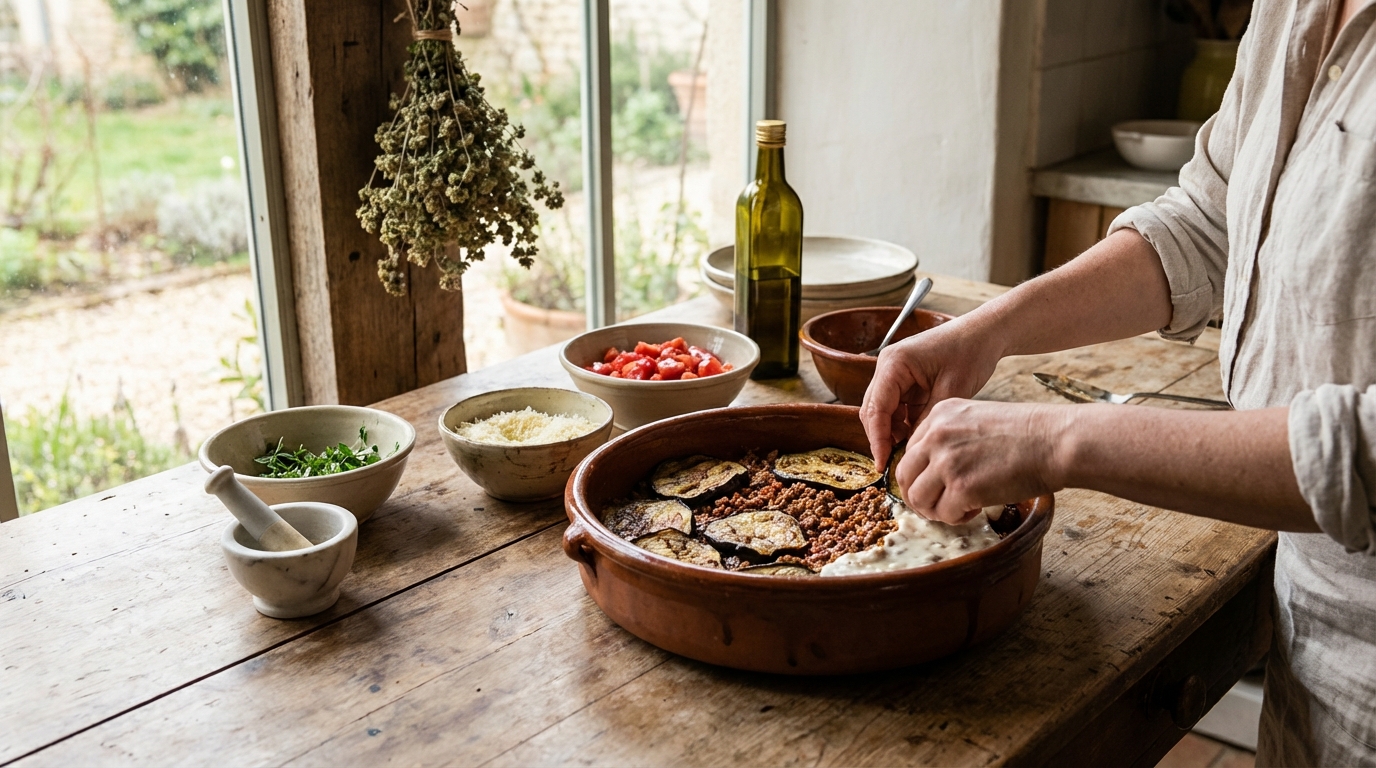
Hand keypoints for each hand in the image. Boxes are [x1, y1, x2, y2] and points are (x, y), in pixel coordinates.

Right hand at [859, 317, 1002, 469]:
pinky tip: (915, 437)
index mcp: (894, 363)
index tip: (882, 463)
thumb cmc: (970, 352)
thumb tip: (911, 449)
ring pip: (882, 411)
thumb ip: (927, 420)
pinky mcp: (904, 380)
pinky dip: (902, 424)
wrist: (984, 333)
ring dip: (892, 432)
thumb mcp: (951, 391)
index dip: (877, 439)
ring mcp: (894, 373)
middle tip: (894, 464)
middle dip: (881, 438)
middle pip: (872, 410)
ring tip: (909, 451)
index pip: (875, 408)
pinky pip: (896, 408)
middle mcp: (887, 366)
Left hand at [895, 399, 1068, 523]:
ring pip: (918, 498)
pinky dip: (956, 518)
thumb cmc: (1027, 433)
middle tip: (938, 505)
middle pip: (905, 475)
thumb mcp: (978, 419)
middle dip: (918, 496)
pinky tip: (975, 510)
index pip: (910, 451)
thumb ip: (951, 438)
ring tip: (958, 509)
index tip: (935, 485)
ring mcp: (947, 461)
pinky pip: (943, 513)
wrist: (1055, 441)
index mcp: (939, 415)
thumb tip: (935, 470)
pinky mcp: (962, 487)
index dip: (920, 474)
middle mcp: (936, 435)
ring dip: (935, 510)